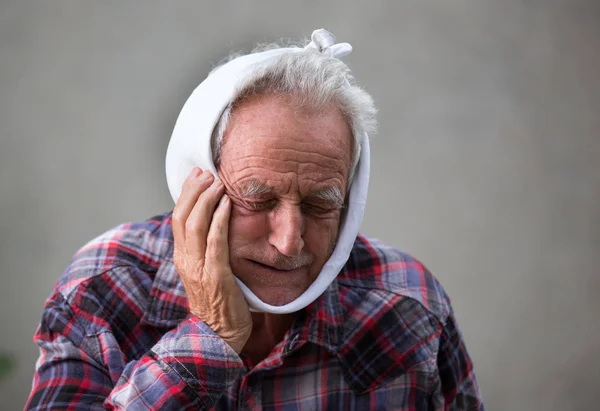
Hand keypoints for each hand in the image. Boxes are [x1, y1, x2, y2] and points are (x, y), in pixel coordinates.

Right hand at [172, 168, 251, 353]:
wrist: (217, 336)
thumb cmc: (217, 303)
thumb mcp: (205, 272)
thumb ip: (205, 251)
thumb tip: (214, 226)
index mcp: (182, 257)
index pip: (178, 218)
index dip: (186, 194)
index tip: (197, 176)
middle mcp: (185, 260)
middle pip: (182, 216)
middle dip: (194, 190)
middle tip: (207, 172)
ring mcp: (198, 268)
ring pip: (195, 224)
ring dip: (207, 199)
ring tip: (218, 182)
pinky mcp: (215, 275)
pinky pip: (215, 242)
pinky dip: (220, 220)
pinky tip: (228, 204)